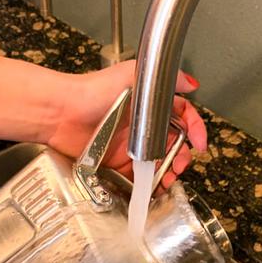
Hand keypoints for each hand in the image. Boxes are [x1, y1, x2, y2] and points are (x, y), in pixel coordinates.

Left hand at [47, 60, 206, 186]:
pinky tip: (153, 188)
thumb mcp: (130, 74)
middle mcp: (142, 127)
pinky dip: (148, 185)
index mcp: (149, 106)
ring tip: (168, 180)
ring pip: (158, 164)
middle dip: (182, 157)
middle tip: (181, 165)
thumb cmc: (91, 91)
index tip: (200, 143)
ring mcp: (130, 147)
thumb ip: (163, 78)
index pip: (181, 117)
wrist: (61, 113)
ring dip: (168, 174)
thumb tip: (190, 84)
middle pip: (173, 145)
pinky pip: (137, 178)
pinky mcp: (117, 164)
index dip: (195, 129)